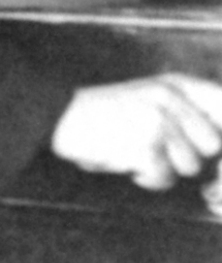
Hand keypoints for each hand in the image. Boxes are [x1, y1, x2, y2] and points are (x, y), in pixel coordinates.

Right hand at [50, 74, 221, 189]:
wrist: (57, 116)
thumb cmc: (103, 113)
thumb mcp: (149, 98)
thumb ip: (187, 111)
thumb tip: (218, 141)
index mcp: (174, 84)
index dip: (218, 129)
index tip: (205, 143)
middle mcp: (170, 99)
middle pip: (213, 143)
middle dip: (190, 154)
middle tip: (161, 150)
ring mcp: (157, 122)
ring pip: (190, 165)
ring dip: (165, 168)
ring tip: (138, 154)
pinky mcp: (145, 146)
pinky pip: (165, 178)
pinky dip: (147, 178)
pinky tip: (130, 164)